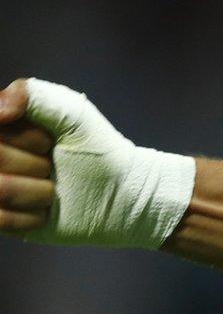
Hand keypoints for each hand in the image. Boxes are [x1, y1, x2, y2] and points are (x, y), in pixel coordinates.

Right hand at [0, 78, 195, 248]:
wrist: (120, 193)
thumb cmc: (95, 147)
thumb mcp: (72, 112)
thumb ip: (32, 95)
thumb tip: (0, 112)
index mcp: (3, 127)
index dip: (27, 139)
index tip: (49, 142)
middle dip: (34, 165)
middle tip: (53, 166)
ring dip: (36, 192)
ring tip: (54, 189)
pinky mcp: (1, 218)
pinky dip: (30, 218)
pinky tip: (46, 212)